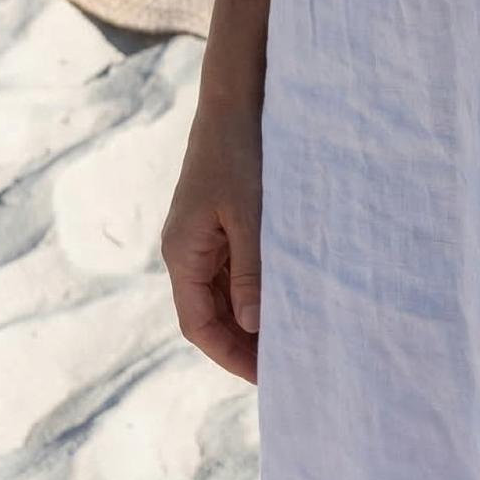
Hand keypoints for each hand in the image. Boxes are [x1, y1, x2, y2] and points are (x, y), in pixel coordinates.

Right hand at [161, 102, 264, 383]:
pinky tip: (291, 295)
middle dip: (245, 344)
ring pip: (227, 292)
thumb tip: (254, 327)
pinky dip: (260, 287)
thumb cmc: (241, 154)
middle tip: (288, 366)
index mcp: (184, 254)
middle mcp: (188, 251)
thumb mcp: (250, 214)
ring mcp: (204, 236)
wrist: (237, 100)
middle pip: (212, 314)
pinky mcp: (224, 221)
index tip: (267, 378)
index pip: (200, 325)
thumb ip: (252, 270)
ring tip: (296, 337)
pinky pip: (238, 267)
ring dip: (255, 317)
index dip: (231, 355)